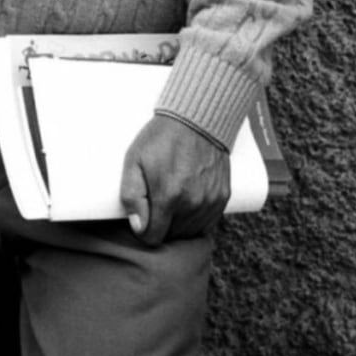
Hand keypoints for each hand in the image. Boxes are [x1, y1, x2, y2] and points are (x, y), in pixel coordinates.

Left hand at [120, 114, 230, 245]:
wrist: (197, 118)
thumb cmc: (162, 138)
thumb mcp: (135, 160)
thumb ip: (132, 196)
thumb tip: (138, 227)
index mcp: (168, 197)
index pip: (154, 237)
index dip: (144, 231)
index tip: (142, 218)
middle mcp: (192, 204)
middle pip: (172, 236)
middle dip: (161, 225)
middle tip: (156, 202)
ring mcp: (210, 201)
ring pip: (190, 231)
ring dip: (179, 223)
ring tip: (172, 199)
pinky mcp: (223, 197)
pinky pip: (208, 223)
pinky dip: (197, 218)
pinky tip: (188, 201)